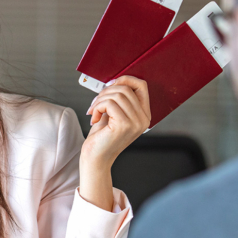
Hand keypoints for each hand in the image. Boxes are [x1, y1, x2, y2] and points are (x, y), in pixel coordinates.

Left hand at [78, 76, 151, 209]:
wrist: (95, 158)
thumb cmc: (102, 136)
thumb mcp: (113, 113)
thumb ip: (118, 99)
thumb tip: (115, 80)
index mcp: (144, 115)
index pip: (141, 85)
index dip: (125, 79)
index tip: (109, 85)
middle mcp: (143, 119)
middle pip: (126, 88)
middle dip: (105, 92)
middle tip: (95, 104)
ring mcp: (135, 122)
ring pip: (117, 95)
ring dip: (100, 100)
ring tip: (94, 111)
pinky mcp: (124, 125)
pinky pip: (109, 104)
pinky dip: (97, 107)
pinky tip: (94, 118)